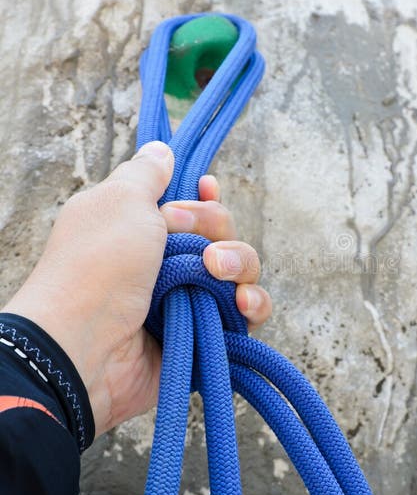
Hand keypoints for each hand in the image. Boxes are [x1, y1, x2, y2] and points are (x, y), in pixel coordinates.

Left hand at [4, 141, 270, 436]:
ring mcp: (187, 301)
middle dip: (216, 226)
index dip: (203, 196)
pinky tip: (242, 303)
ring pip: (239, 272)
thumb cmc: (98, 265)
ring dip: (239, 262)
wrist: (87, 344)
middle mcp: (165, 264)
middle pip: (220, 232)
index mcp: (140, 229)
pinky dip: (252, 304)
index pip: (189, 205)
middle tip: (188, 239)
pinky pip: (246, 316)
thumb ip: (146, 173)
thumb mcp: (119, 199)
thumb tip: (161, 150)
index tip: (204, 186)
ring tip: (217, 271)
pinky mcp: (207, 336)